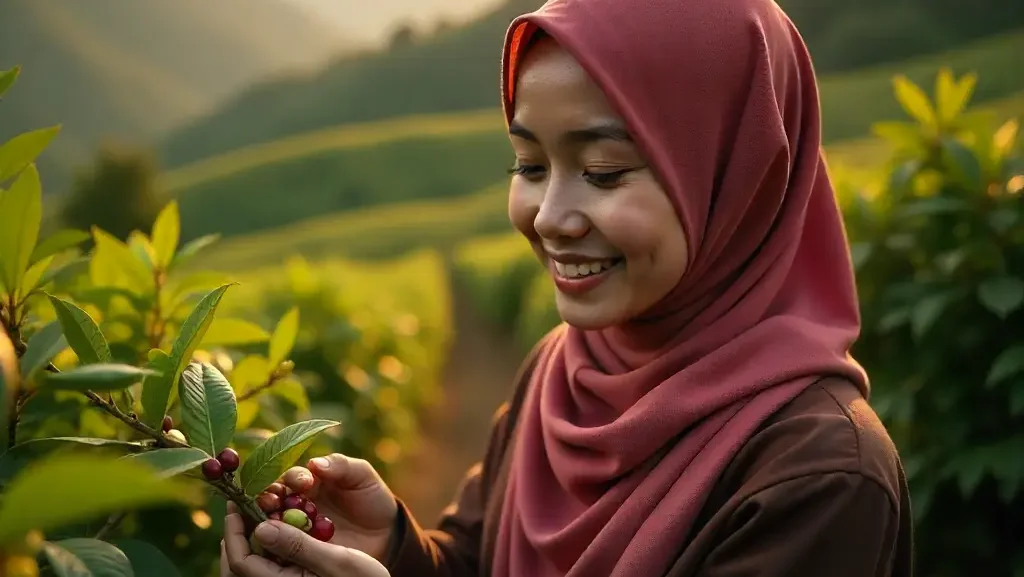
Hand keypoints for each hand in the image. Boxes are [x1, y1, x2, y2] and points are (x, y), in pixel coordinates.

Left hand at [221, 503, 389, 576]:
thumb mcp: (336, 561)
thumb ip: (298, 545)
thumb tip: (261, 527)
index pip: (240, 561)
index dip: (233, 531)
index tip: (235, 504)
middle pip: (238, 564)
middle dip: (236, 535)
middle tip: (239, 508)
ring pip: (250, 565)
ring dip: (249, 539)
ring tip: (255, 516)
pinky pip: (266, 566)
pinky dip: (264, 547)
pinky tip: (275, 531)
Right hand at [275, 453, 397, 561]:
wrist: (385, 532)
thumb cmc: (372, 497)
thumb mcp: (362, 476)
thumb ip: (340, 465)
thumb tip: (314, 463)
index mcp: (308, 481)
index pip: (291, 476)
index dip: (293, 478)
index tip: (304, 483)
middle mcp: (295, 503)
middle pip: (272, 498)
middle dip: (268, 498)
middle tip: (272, 502)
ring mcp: (295, 527)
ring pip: (271, 522)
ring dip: (266, 521)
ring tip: (270, 524)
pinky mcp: (298, 549)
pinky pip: (280, 546)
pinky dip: (275, 544)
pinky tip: (277, 545)